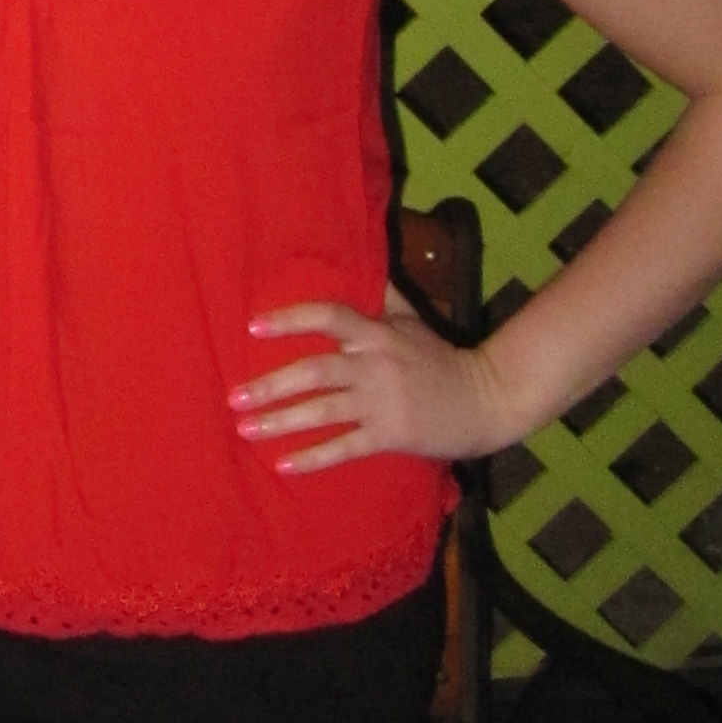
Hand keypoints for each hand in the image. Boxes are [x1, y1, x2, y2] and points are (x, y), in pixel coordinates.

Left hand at [232, 287, 510, 469]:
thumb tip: (362, 258)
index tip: (253, 326)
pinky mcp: (391, 434)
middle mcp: (375, 365)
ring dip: (281, 421)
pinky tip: (283, 464)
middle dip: (271, 385)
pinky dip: (313, 458)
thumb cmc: (441, 357)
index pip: (328, 318)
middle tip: (234, 396)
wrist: (486, 398)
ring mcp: (382, 402)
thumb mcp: (412, 320)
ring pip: (323, 411)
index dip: (290, 320)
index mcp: (378, 333)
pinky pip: (345, 447)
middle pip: (315, 371)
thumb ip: (383, 295)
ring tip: (246, 428)